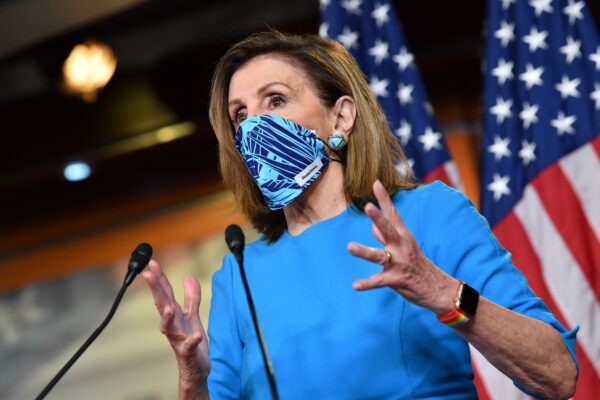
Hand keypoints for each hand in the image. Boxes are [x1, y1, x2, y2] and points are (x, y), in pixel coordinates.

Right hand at [143, 260, 209, 387]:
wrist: (195, 370)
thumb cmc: (191, 342)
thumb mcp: (193, 316)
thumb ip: (191, 297)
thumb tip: (188, 277)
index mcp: (174, 315)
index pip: (164, 293)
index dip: (159, 277)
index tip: (152, 263)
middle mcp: (172, 325)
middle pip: (161, 304)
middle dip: (155, 289)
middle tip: (148, 274)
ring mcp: (178, 339)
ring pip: (168, 327)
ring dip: (167, 317)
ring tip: (168, 307)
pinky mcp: (188, 352)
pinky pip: (188, 347)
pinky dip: (191, 341)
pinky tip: (195, 335)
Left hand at [347, 180, 459, 314]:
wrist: (438, 288)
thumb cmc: (418, 265)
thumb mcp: (405, 247)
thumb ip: (386, 236)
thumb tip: (372, 227)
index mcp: (403, 236)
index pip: (392, 214)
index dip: (384, 199)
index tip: (375, 183)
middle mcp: (401, 246)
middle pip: (388, 229)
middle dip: (378, 218)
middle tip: (368, 206)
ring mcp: (399, 262)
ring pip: (379, 256)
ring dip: (364, 251)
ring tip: (349, 247)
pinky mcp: (397, 279)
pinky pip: (379, 281)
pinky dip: (367, 283)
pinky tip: (355, 285)